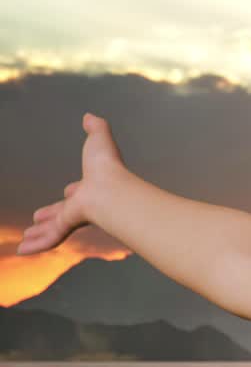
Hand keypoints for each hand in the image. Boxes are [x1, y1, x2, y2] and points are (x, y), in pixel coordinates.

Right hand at [15, 112, 130, 255]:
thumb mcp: (99, 139)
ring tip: (26, 239)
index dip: (73, 192)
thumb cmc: (107, 165)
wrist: (111, 187)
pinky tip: (23, 251)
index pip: (79, 191)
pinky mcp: (69, 226)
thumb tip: (90, 116)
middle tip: (38, 218)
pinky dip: (36, 245)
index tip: (68, 191)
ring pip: (53, 228)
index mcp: (91, 187)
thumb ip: (96, 127)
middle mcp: (83, 204)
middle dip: (51, 215)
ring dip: (39, 233)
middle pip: (63, 212)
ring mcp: (76, 217)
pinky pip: (50, 238)